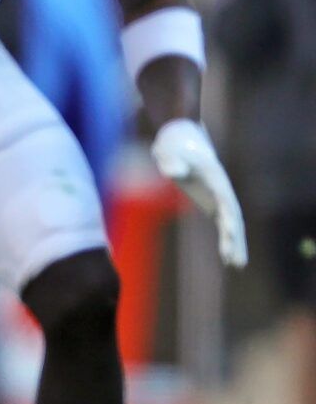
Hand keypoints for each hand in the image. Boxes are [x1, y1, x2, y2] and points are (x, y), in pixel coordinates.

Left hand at [151, 118, 247, 267]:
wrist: (178, 138)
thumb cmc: (172, 144)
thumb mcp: (167, 150)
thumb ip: (170, 161)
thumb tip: (177, 175)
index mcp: (214, 176)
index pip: (225, 199)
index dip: (229, 216)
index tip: (231, 231)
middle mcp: (221, 188)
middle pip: (233, 216)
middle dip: (235, 238)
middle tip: (236, 260)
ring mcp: (218, 196)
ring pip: (231, 223)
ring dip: (235, 243)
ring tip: (236, 265)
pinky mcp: (212, 203)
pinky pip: (223, 224)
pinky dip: (226, 239)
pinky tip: (226, 258)